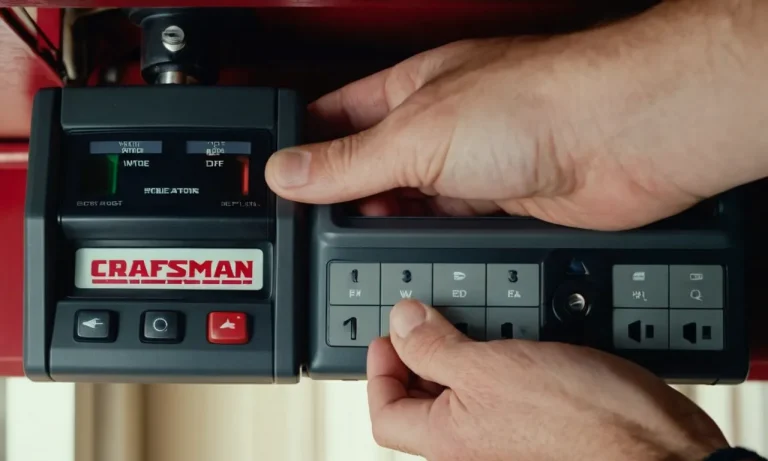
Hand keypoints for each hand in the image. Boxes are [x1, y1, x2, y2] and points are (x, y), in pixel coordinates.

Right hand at [265, 0, 767, 229]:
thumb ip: (349, 160)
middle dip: (343, 197)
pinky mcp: (500, 205)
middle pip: (372, 166)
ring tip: (356, 250)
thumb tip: (289, 171)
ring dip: (387, 226)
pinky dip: (427, 243)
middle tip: (311, 230)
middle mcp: (439, 126)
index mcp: (410, 88)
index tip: (276, 183)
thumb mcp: (417, 132)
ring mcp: (470, 167)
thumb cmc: (538, 101)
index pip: (337, 116)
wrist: (622, 139)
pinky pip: (447, 230)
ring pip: (409, 203)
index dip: (304, 146)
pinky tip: (410, 254)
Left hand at [367, 300, 728, 460]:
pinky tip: (512, 330)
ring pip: (464, 385)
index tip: (387, 334)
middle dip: (419, 352)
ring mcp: (505, 428)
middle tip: (425, 315)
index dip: (379, 370)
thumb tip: (401, 324)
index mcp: (447, 439)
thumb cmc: (583, 421)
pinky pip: (501, 382)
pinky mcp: (537, 413)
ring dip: (460, 347)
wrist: (656, 444)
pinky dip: (498, 353)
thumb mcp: (490, 369)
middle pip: (422, 397)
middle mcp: (472, 440)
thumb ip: (436, 347)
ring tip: (468, 316)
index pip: (386, 412)